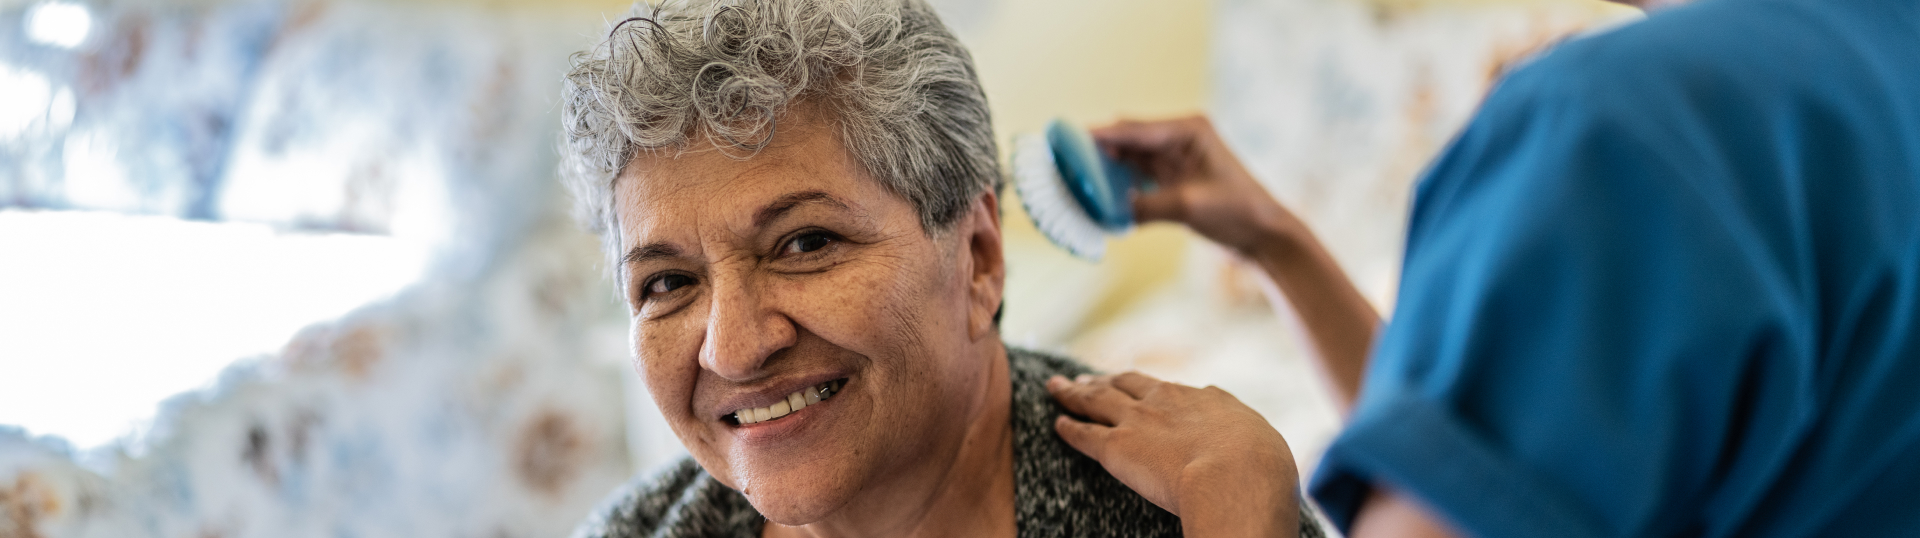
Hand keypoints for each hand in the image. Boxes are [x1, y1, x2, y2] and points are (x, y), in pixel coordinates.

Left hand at [1047, 372, 1299, 536]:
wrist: (1236, 476)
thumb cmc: (1262, 469)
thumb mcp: (1264, 446)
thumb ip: (1250, 443)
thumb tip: (1253, 449)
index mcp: (1207, 401)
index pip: (1175, 391)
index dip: (1155, 390)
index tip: (1146, 389)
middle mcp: (1169, 401)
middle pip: (1128, 383)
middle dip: (1108, 379)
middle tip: (1089, 377)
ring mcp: (1139, 421)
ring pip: (1098, 399)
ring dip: (1075, 392)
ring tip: (1058, 387)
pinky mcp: (1116, 446)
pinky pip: (1084, 433)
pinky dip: (1069, 426)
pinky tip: (1057, 423)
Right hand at [1093, 116, 1380, 412]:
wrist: (1265, 237)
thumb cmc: (1239, 212)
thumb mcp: (1189, 207)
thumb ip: (1147, 205)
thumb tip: (1110, 211)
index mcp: (1188, 130)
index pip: (1134, 129)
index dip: (1099, 134)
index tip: (1068, 138)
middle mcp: (1179, 139)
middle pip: (1127, 140)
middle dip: (1096, 151)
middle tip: (1063, 162)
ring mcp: (1175, 159)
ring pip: (1128, 159)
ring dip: (1105, 170)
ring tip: (1074, 180)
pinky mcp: (1173, 181)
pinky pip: (1136, 178)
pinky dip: (1118, 186)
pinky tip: (1098, 197)